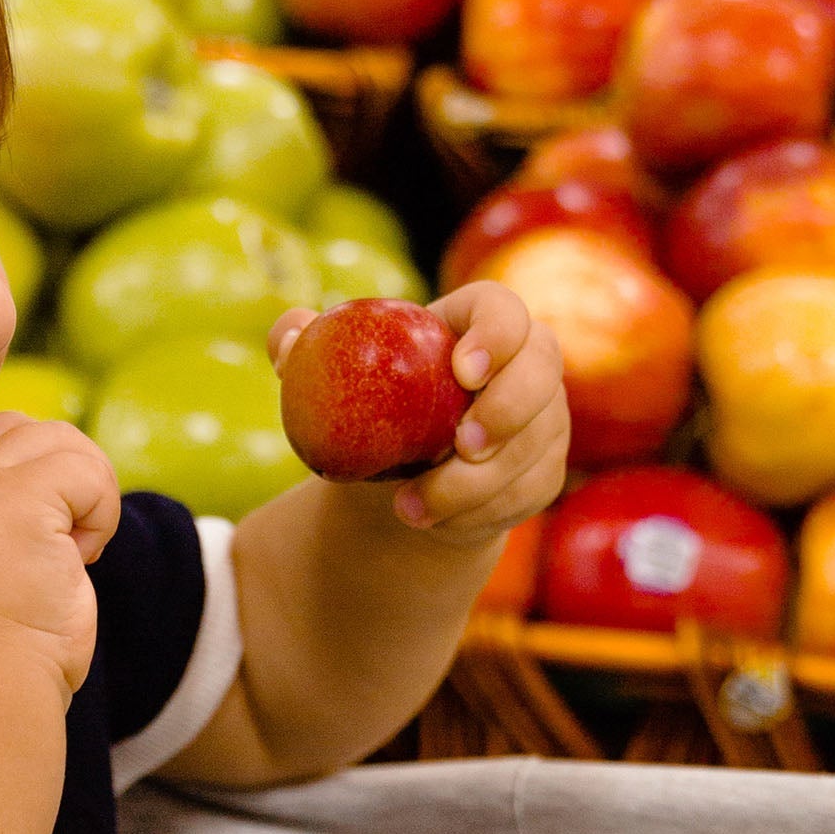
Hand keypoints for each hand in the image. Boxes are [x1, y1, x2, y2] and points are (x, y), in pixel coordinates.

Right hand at [0, 412, 118, 698]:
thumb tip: (61, 468)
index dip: (33, 478)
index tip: (33, 545)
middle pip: (27, 429)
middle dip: (63, 481)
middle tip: (58, 550)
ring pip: (62, 441)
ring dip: (88, 495)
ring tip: (70, 554)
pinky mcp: (16, 496)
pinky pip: (88, 472)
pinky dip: (103, 514)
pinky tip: (79, 560)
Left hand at [268, 281, 568, 550]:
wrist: (402, 475)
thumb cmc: (368, 407)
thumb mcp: (333, 378)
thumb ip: (304, 350)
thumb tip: (290, 337)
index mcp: (474, 324)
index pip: (503, 310)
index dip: (496, 335)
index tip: (462, 371)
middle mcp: (525, 364)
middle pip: (543, 371)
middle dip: (509, 409)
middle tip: (462, 445)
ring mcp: (543, 419)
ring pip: (534, 445)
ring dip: (478, 483)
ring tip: (413, 507)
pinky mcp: (544, 471)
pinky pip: (527, 494)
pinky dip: (481, 514)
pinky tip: (437, 523)